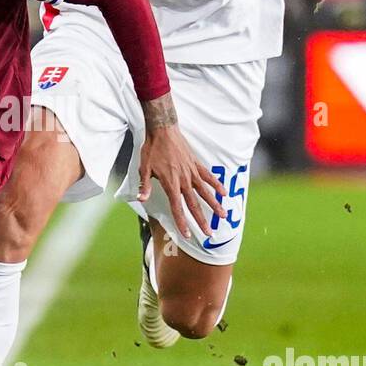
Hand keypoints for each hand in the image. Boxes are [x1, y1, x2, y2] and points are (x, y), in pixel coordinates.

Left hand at [137, 97, 226, 241]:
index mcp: (170, 183)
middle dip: (201, 221)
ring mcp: (191, 172)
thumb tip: (142, 200)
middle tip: (209, 234)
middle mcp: (183, 180)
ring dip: (214, 205)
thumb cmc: (152, 149)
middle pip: (194, 204)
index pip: (177, 208)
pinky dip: (216, 184)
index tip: (187, 235)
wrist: (163, 130)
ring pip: (205, 192)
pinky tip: (224, 193)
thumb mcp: (144, 168)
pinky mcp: (196, 164)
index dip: (182, 222)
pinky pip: (208, 176)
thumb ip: (145, 186)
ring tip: (223, 216)